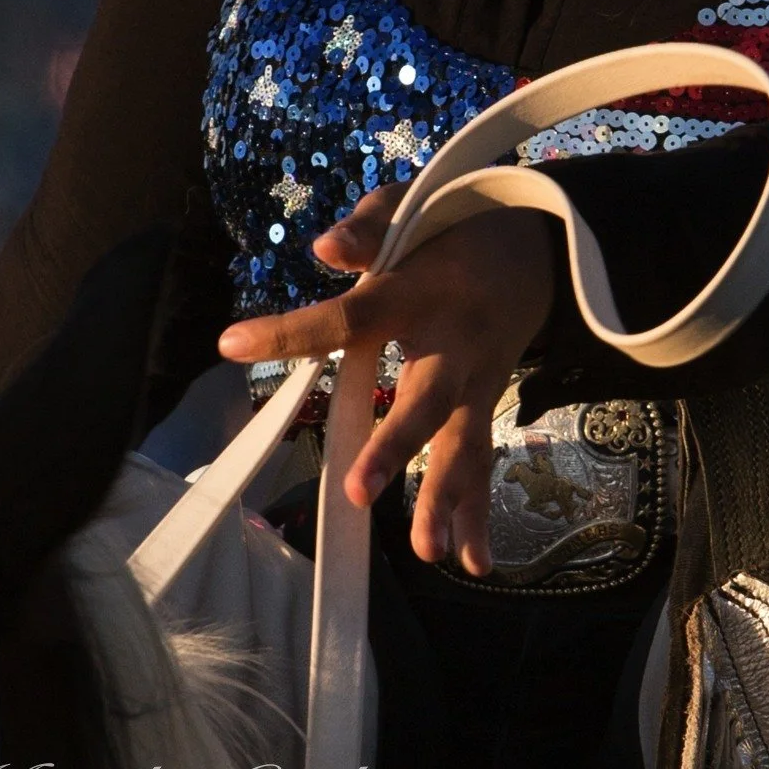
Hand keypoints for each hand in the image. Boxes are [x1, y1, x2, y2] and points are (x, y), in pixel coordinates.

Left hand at [217, 184, 552, 575]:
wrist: (538, 246)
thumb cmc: (452, 228)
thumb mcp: (412, 206)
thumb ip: (367, 228)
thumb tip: (320, 248)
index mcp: (416, 291)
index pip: (348, 315)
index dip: (294, 330)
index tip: (230, 344)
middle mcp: (449, 343)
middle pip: (425, 398)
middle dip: (396, 446)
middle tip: (359, 492)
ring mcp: (474, 379)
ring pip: (461, 442)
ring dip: (446, 498)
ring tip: (427, 551)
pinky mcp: (485, 404)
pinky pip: (482, 460)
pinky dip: (480, 512)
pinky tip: (472, 562)